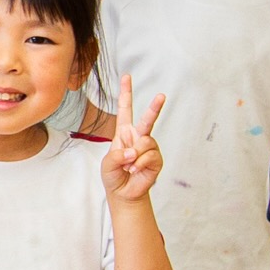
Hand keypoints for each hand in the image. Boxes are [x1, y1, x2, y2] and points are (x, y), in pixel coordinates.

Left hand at [101, 73, 165, 202]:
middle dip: (155, 107)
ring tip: (129, 166)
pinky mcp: (156, 159)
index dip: (126, 93)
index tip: (127, 77)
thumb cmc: (113, 175)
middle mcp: (138, 137)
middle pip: (147, 119)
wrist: (123, 193)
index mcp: (124, 133)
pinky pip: (150, 156)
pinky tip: (136, 170)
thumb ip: (117, 156)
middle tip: (161, 95)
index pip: (125, 109)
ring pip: (146, 142)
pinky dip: (140, 164)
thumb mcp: (108, 164)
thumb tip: (134, 152)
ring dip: (135, 156)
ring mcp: (149, 148)